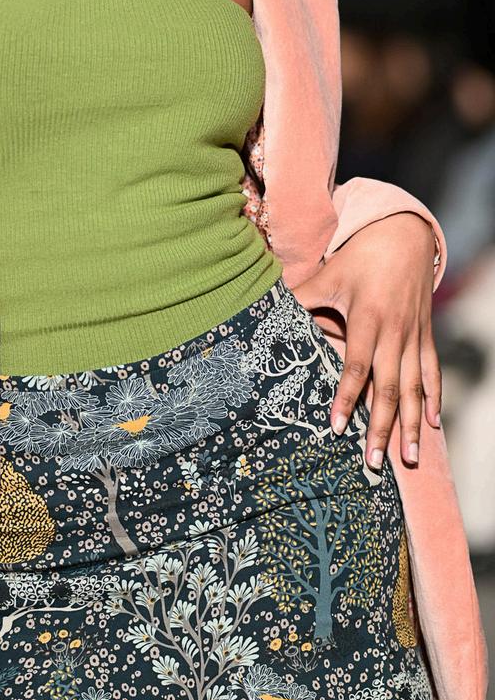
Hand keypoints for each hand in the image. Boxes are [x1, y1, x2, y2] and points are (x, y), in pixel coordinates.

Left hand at [290, 211, 441, 470]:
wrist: (404, 236)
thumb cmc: (360, 258)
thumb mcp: (328, 275)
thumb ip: (301, 298)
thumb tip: (265, 314)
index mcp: (367, 319)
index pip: (355, 367)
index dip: (346, 398)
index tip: (337, 427)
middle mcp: (394, 333)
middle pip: (389, 388)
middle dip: (382, 427)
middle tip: (375, 462)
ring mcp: (413, 337)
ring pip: (415, 388)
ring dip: (411, 424)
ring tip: (409, 457)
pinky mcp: (426, 336)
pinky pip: (432, 372)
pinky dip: (434, 398)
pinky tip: (434, 424)